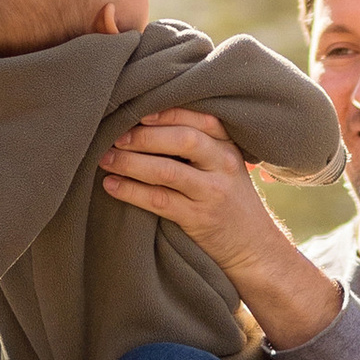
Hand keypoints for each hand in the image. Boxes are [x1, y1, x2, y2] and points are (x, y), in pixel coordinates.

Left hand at [98, 110, 343, 347]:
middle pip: (183, 140)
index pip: (200, 118)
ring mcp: (212, 193)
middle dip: (145, 136)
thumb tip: (145, 122)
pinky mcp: (198, 219)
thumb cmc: (230, 200)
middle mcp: (224, 165)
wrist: (254, 248)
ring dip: (131, 163)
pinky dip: (131, 191)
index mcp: (228, 146)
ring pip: (167, 171)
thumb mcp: (226, 166)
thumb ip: (200, 144)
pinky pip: (159, 201)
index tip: (138, 111)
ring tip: (105, 159)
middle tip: (115, 136)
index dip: (167, 112)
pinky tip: (112, 186)